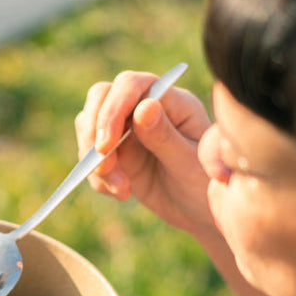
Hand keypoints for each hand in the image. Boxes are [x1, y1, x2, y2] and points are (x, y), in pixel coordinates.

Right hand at [76, 71, 214, 236]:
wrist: (200, 210)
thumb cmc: (205, 183)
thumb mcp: (190, 164)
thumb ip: (166, 136)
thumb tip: (143, 106)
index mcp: (171, 100)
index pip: (131, 85)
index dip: (112, 110)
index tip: (106, 145)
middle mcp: (145, 106)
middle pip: (102, 96)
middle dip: (94, 131)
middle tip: (103, 167)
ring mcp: (128, 128)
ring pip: (90, 126)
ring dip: (96, 160)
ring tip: (122, 190)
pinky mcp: (116, 150)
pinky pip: (90, 156)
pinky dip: (98, 177)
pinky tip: (122, 194)